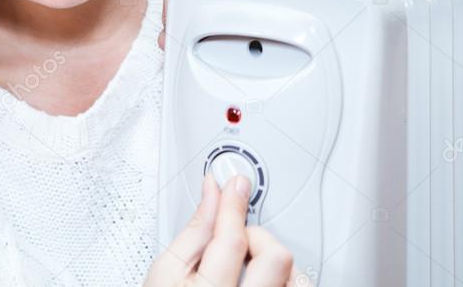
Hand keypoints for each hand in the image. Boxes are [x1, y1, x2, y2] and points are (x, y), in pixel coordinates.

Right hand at [144, 172, 299, 285]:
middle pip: (276, 257)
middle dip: (258, 240)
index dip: (234, 204)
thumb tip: (212, 194)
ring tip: (249, 272)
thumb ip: (193, 232)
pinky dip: (282, 282)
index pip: (232, 239)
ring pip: (297, 278)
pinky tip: (259, 283)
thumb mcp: (166, 273)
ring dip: (276, 267)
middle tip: (236, 244)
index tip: (237, 184)